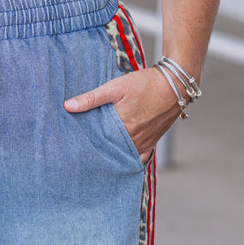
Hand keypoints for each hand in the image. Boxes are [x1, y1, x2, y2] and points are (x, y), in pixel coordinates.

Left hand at [64, 67, 180, 162]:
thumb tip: (68, 106)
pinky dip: (130, 159)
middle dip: (98, 153)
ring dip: (113, 157)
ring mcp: (144, 142)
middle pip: (111, 151)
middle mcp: (134, 139)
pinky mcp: (153, 141)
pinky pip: (140, 158)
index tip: (76, 146)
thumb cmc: (146, 84)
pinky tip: (121, 160)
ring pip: (124, 156)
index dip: (87, 144)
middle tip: (83, 155)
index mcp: (123, 127)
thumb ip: (91, 98)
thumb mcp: (115, 87)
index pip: (98, 142)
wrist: (174, 84)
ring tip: (99, 157)